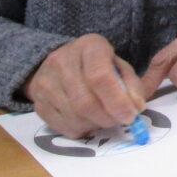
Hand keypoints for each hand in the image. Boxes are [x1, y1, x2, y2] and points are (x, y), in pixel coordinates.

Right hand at [22, 33, 144, 137]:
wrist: (58, 64)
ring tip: (106, 118)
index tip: (131, 115)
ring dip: (96, 125)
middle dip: (108, 117)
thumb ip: (133, 85)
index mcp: (89, 46)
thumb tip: (137, 107)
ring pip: (74, 117)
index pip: (100, 76)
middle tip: (121, 121)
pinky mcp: (38, 104)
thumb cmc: (97, 65)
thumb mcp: (119, 65)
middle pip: (85, 101)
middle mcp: (62, 62)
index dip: (116, 100)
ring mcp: (45, 84)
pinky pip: (63, 127)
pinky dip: (83, 129)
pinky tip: (90, 120)